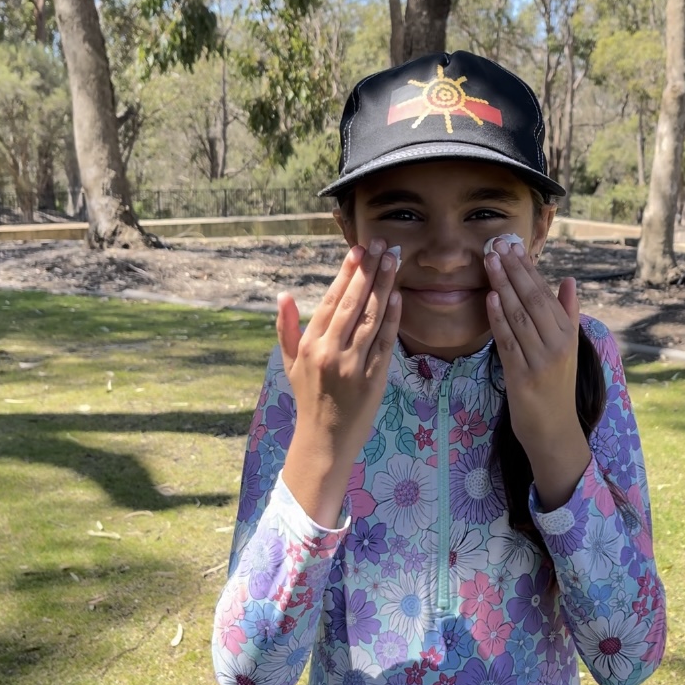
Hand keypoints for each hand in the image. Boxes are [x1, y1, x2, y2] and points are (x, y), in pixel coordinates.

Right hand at [275, 239, 401, 519]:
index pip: (332, 300)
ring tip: (394, 260)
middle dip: (369, 270)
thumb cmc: (309, 397)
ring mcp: (354, 364)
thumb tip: (285, 295)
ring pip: (372, 317)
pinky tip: (398, 295)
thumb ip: (286, 328)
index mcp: (311, 344)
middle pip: (354, 302)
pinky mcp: (375, 377)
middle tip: (382, 244)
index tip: (358, 249)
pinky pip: (386, 341)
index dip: (346, 273)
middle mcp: (331, 351)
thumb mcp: (291, 362)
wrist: (324, 439)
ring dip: (384, 286)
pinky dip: (393, 317)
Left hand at [484, 239, 590, 507]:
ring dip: (503, 287)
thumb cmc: (557, 386)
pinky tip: (489, 298)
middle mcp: (557, 345)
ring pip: (518, 317)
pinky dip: (498, 319)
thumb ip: (567, 314)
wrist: (554, 430)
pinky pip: (507, 342)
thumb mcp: (568, 349)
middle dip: (514, 272)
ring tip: (490, 262)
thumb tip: (569, 281)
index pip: (546, 294)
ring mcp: (539, 361)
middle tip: (497, 246)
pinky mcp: (521, 377)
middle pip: (532, 301)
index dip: (529, 269)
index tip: (514, 247)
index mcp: (567, 335)